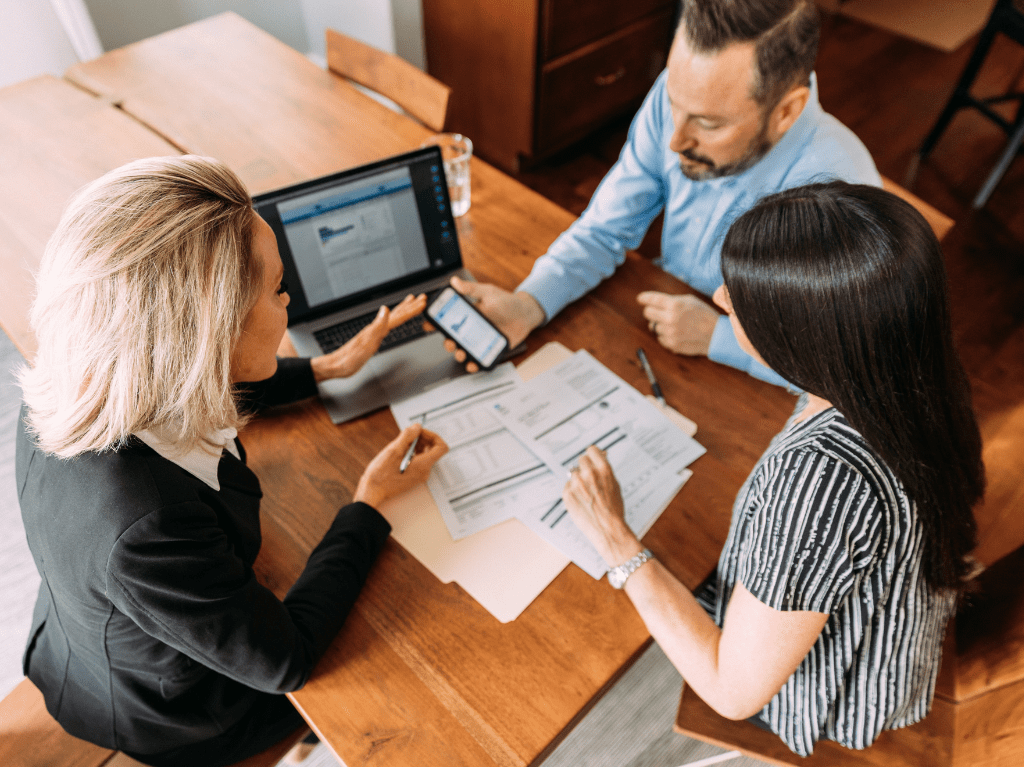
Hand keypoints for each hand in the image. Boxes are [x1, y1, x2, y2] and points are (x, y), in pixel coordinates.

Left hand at [310, 294, 426, 381]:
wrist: (337, 365)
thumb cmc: (350, 358)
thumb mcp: (366, 343)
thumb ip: (377, 326)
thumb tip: (385, 309)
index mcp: (376, 328)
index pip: (397, 316)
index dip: (410, 309)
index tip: (422, 302)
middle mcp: (375, 328)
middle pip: (396, 314)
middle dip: (409, 306)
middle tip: (421, 298)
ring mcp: (373, 332)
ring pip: (391, 318)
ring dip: (402, 310)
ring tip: (410, 302)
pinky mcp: (372, 338)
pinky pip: (387, 325)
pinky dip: (393, 319)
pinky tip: (392, 319)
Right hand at [353, 423, 447, 507]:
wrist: (372, 492)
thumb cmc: (381, 475)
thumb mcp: (394, 450)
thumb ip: (408, 436)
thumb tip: (417, 427)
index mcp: (423, 465)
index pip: (441, 447)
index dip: (432, 435)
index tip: (420, 432)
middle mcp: (424, 471)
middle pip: (433, 450)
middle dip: (423, 439)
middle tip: (409, 436)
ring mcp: (419, 475)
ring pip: (425, 455)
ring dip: (416, 445)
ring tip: (401, 444)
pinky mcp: (413, 477)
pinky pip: (418, 461)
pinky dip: (412, 453)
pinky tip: (399, 452)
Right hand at [432, 276, 544, 372]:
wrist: (526, 314)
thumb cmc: (507, 302)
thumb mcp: (487, 292)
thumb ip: (471, 289)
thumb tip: (455, 282)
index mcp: (467, 314)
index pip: (447, 319)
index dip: (435, 323)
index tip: (428, 325)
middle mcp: (471, 328)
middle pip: (453, 338)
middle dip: (448, 343)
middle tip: (450, 343)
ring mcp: (480, 340)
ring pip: (464, 350)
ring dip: (459, 354)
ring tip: (462, 354)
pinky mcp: (490, 349)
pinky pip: (479, 358)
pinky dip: (474, 364)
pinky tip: (473, 363)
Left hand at [562, 446, 642, 566]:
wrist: (607, 529)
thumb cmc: (613, 509)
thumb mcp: (615, 485)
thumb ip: (605, 470)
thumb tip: (601, 455)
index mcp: (603, 469)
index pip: (592, 450)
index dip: (592, 455)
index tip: (592, 459)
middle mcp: (589, 474)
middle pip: (581, 460)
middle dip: (585, 467)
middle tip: (589, 479)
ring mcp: (576, 484)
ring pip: (574, 474)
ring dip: (578, 481)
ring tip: (587, 494)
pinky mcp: (567, 494)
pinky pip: (567, 486)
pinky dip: (572, 492)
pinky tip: (581, 501)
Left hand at [637, 291, 718, 356]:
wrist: (715, 335)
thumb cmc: (703, 315)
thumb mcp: (689, 300)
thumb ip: (672, 300)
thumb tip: (654, 301)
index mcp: (674, 304)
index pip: (651, 299)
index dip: (644, 298)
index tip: (640, 299)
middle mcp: (670, 318)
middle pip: (647, 313)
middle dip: (651, 312)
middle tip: (658, 312)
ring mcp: (670, 332)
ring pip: (653, 327)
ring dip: (660, 325)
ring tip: (674, 324)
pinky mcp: (671, 344)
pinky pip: (659, 338)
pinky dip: (665, 336)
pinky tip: (676, 333)